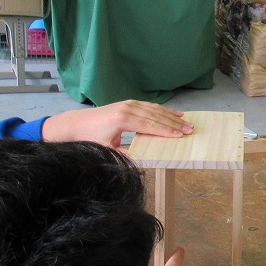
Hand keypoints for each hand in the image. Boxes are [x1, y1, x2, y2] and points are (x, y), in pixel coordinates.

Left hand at [41, 100, 192, 148]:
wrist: (75, 124)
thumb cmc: (90, 138)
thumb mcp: (106, 150)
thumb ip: (123, 155)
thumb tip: (140, 161)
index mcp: (122, 119)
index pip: (149, 125)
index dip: (166, 130)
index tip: (180, 135)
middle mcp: (127, 108)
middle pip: (155, 115)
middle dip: (174, 123)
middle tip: (189, 129)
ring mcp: (128, 104)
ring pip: (154, 109)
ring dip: (171, 115)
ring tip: (186, 121)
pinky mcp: (128, 104)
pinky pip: (150, 106)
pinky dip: (163, 110)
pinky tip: (173, 113)